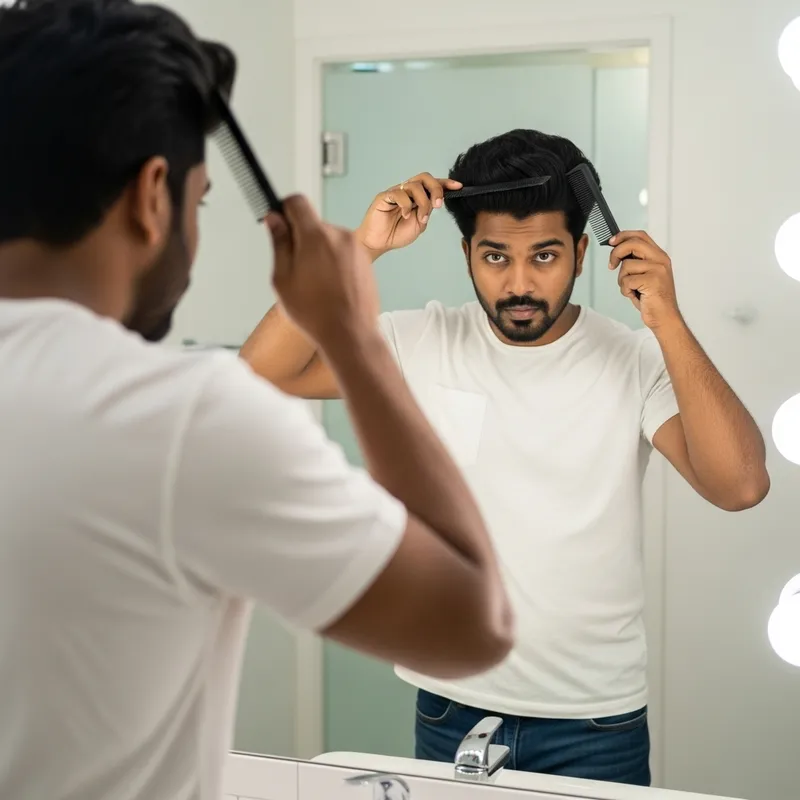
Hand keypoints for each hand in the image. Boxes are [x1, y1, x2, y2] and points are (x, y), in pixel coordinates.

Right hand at [266, 195, 378, 344]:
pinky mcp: (365, 259)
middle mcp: (339, 235)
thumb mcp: (283, 279)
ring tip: (316, 284)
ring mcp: (356, 247)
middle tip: (296, 270)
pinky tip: (331, 287)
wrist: (350, 333)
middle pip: (313, 224)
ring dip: (319, 252)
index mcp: (316, 236)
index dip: (284, 210)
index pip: (297, 202)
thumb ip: (279, 243)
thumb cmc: (315, 313)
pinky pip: (343, 251)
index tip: (279, 225)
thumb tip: (274, 219)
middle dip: (301, 239)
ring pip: (328, 239)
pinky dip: (334, 262)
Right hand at [356, 172, 462, 260]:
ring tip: (420, 218)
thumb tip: (435, 200)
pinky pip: (399, 193)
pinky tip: (404, 215)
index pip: (432, 184)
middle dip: (436, 189)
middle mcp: (407, 192)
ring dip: (422, 202)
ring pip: (415, 185)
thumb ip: (427, 211)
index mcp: (417, 197)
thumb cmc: (397, 234)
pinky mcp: (384, 196)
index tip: (458, 186)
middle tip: (438, 205)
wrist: (379, 243)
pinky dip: (406, 205)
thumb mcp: (419, 224)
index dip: (445, 183)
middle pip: (425, 178)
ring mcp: (396, 192)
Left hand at [608, 231, 681, 330]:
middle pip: (632, 244)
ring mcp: (658, 269)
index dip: (623, 235)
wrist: (664, 317)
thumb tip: (617, 250)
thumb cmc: (652, 298)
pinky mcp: (652, 281)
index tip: (611, 242)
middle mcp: (660, 260)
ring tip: (632, 289)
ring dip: (622, 280)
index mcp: (659, 256)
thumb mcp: (644, 275)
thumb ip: (636, 262)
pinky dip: (625, 290)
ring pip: (626, 265)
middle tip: (611, 265)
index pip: (640, 236)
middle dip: (616, 253)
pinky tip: (635, 296)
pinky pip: (627, 280)